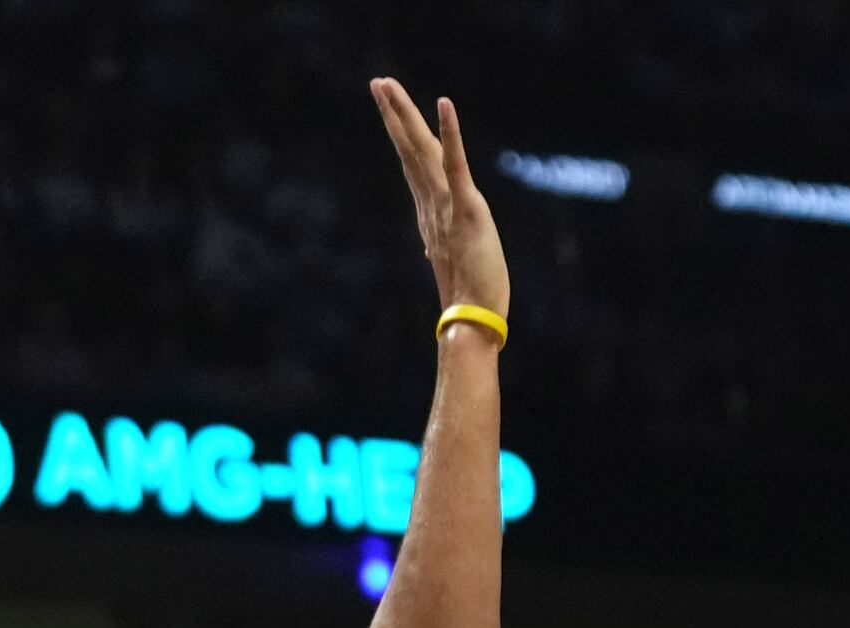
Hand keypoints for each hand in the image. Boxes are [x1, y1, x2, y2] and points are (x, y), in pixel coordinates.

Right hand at [372, 79, 508, 320]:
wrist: (472, 322)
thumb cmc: (468, 298)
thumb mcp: (451, 264)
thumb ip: (439, 247)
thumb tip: (428, 249)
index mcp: (430, 215)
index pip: (413, 166)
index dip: (401, 135)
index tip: (388, 106)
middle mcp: (432, 206)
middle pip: (410, 151)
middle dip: (394, 114)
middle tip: (377, 83)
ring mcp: (446, 206)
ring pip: (422, 151)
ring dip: (406, 115)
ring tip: (389, 85)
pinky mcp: (467, 208)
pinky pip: (456, 164)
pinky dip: (450, 132)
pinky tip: (444, 103)